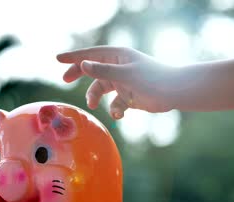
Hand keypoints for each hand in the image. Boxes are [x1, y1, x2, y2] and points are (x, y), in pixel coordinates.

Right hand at [57, 46, 177, 118]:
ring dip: (95, 97)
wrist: (175, 93)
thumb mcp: (125, 74)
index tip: (57, 59)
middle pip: (93, 69)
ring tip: (92, 105)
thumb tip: (83, 65)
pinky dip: (115, 109)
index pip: (91, 54)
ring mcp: (124, 82)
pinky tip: (120, 114)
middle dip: (79, 74)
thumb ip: (103, 71)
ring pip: (101, 88)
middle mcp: (119, 67)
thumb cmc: (153, 79)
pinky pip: (114, 103)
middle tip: (65, 79)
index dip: (74, 57)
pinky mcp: (129, 96)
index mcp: (118, 56)